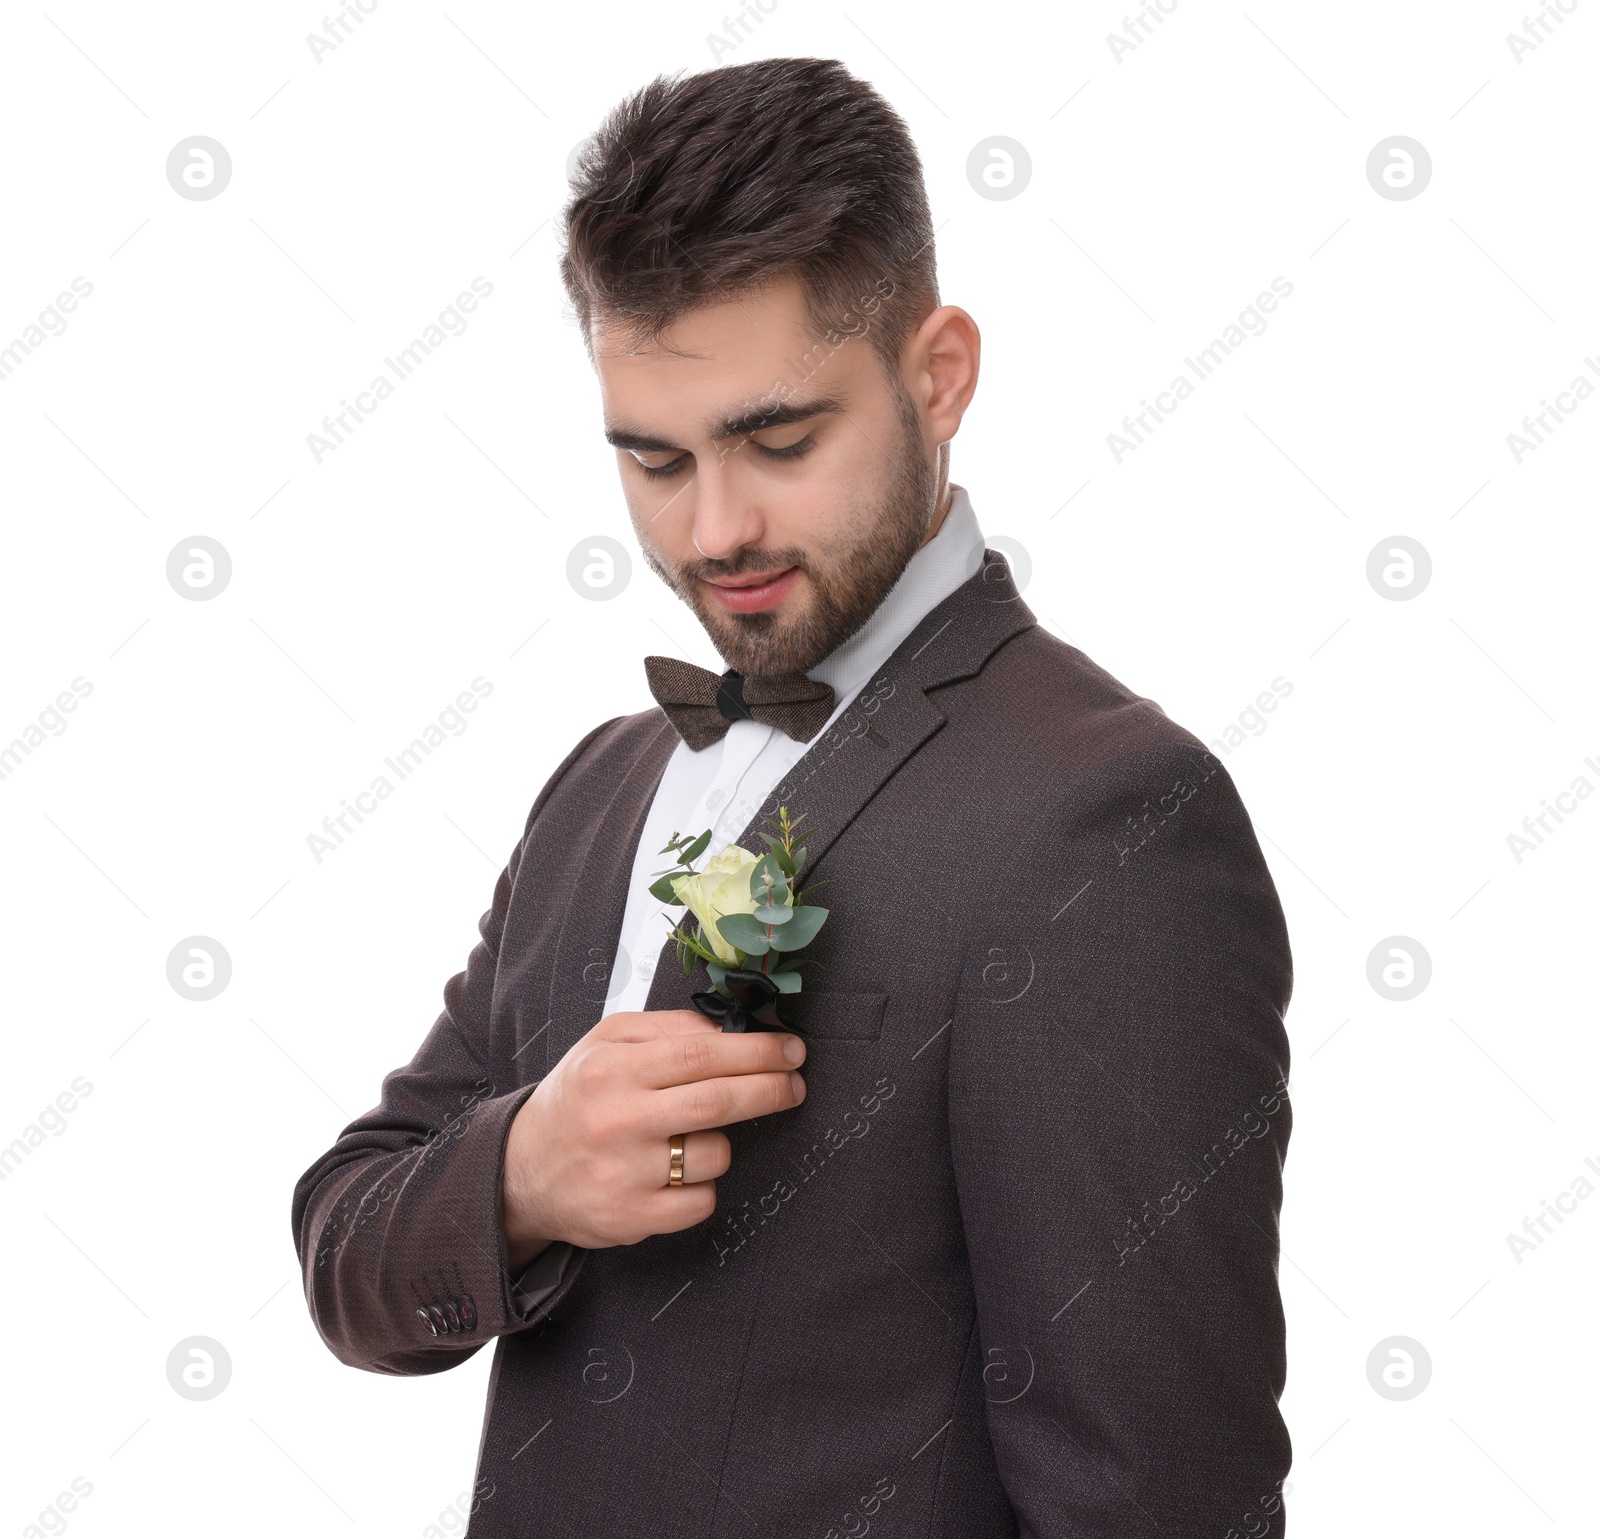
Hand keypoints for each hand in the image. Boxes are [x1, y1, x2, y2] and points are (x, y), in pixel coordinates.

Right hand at [501, 1007, 806, 1271]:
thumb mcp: (606, 1042)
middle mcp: (616, 1120)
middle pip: (717, 1101)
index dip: (756, 1051)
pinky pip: (701, 1202)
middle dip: (769, 1089)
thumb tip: (733, 1030)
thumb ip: (669, 1028)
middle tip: (795, 1083)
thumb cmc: (578, 1097)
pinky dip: (703, 1187)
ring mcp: (623, 1174)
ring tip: (693, 1137)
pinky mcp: (630, 1219)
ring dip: (723, 1143)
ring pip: (714, 1155)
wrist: (521, 1171)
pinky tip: (677, 1174)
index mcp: (610, 1069)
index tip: (791, 1050)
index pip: (700, 1054)